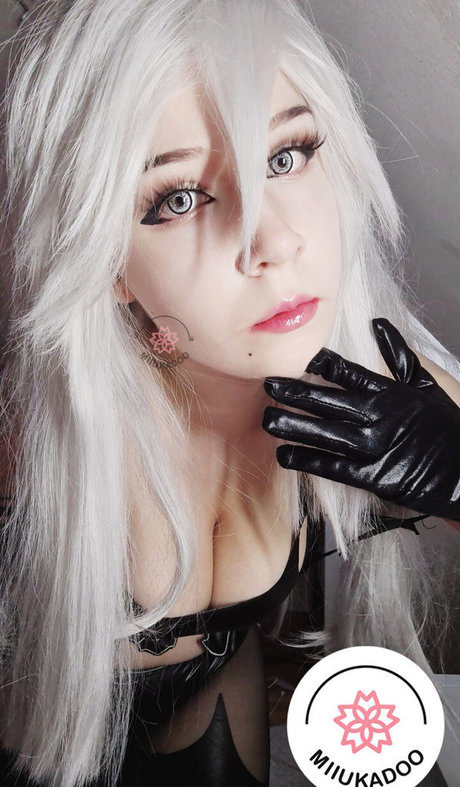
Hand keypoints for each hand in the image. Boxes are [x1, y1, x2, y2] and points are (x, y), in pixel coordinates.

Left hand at [262, 318, 459, 521]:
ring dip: (293, 426)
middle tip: (268, 384)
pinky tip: (284, 455)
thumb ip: (400, 355)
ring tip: (267, 419)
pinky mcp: (372, 476)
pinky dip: (307, 460)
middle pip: (329, 402)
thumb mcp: (425, 386)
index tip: (298, 355)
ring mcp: (374, 448)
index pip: (349, 373)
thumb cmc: (444, 427)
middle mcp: (378, 418)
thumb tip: (379, 323)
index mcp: (390, 393)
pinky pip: (333, 466)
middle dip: (295, 392)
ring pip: (325, 434)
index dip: (322, 364)